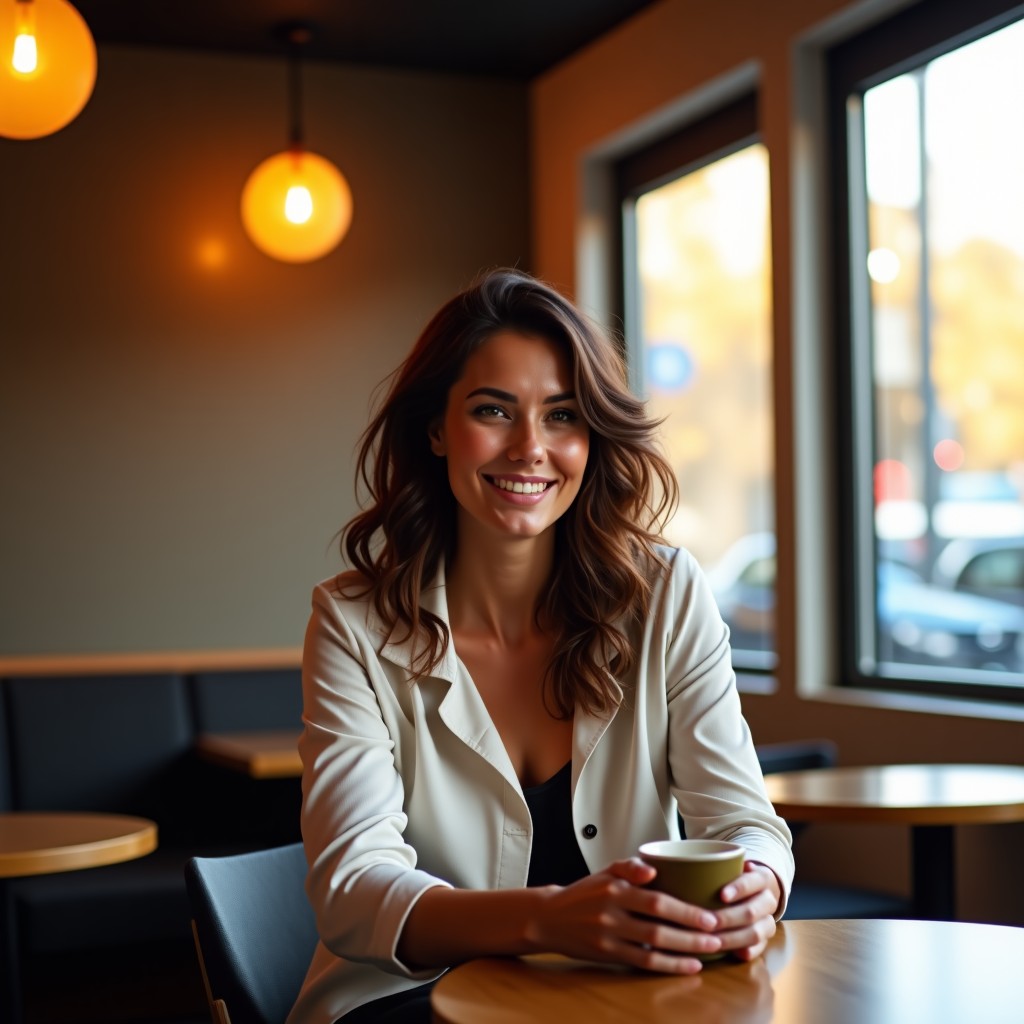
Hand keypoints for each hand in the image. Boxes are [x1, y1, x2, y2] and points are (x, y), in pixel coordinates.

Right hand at [527, 858, 723, 974]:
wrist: (550, 917)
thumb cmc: (585, 893)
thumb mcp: (604, 872)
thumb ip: (630, 866)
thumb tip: (652, 870)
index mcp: (615, 889)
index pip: (656, 900)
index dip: (685, 910)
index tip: (710, 915)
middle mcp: (611, 913)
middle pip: (658, 926)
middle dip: (691, 933)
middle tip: (717, 935)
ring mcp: (608, 936)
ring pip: (652, 947)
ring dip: (684, 951)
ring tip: (708, 951)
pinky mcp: (606, 955)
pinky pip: (642, 963)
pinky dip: (667, 966)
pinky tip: (687, 966)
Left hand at [709, 861, 779, 961]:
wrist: (757, 892)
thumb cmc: (735, 878)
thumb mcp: (732, 867)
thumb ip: (721, 866)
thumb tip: (698, 863)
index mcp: (762, 878)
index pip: (753, 882)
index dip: (739, 889)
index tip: (721, 895)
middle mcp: (769, 900)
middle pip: (752, 911)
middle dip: (729, 918)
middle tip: (708, 922)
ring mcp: (769, 921)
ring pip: (756, 933)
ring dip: (733, 938)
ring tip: (713, 940)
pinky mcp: (766, 939)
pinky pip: (759, 949)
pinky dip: (747, 951)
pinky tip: (733, 953)